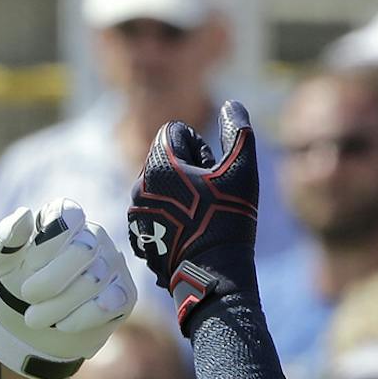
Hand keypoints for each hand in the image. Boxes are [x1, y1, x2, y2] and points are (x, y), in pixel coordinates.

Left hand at [0, 198, 134, 378]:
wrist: (27, 332)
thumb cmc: (14, 288)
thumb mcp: (0, 262)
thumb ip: (8, 236)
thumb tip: (25, 214)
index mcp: (64, 220)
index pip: (67, 216)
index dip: (47, 244)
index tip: (30, 265)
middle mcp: (94, 236)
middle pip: (83, 250)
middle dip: (50, 280)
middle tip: (27, 296)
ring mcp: (113, 264)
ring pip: (94, 281)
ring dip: (58, 305)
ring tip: (34, 318)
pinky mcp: (125, 295)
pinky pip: (109, 304)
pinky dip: (80, 318)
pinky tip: (63, 324)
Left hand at [126, 99, 259, 330]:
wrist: (212, 274)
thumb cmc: (229, 220)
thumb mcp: (242, 169)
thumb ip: (238, 131)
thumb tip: (233, 104)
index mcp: (159, 164)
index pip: (175, 131)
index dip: (200, 147)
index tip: (212, 171)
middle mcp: (140, 185)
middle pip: (166, 158)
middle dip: (188, 169)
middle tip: (209, 195)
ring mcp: (136, 213)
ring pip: (159, 186)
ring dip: (179, 193)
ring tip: (200, 216)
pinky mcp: (137, 234)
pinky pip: (154, 211)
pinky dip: (170, 215)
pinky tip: (188, 232)